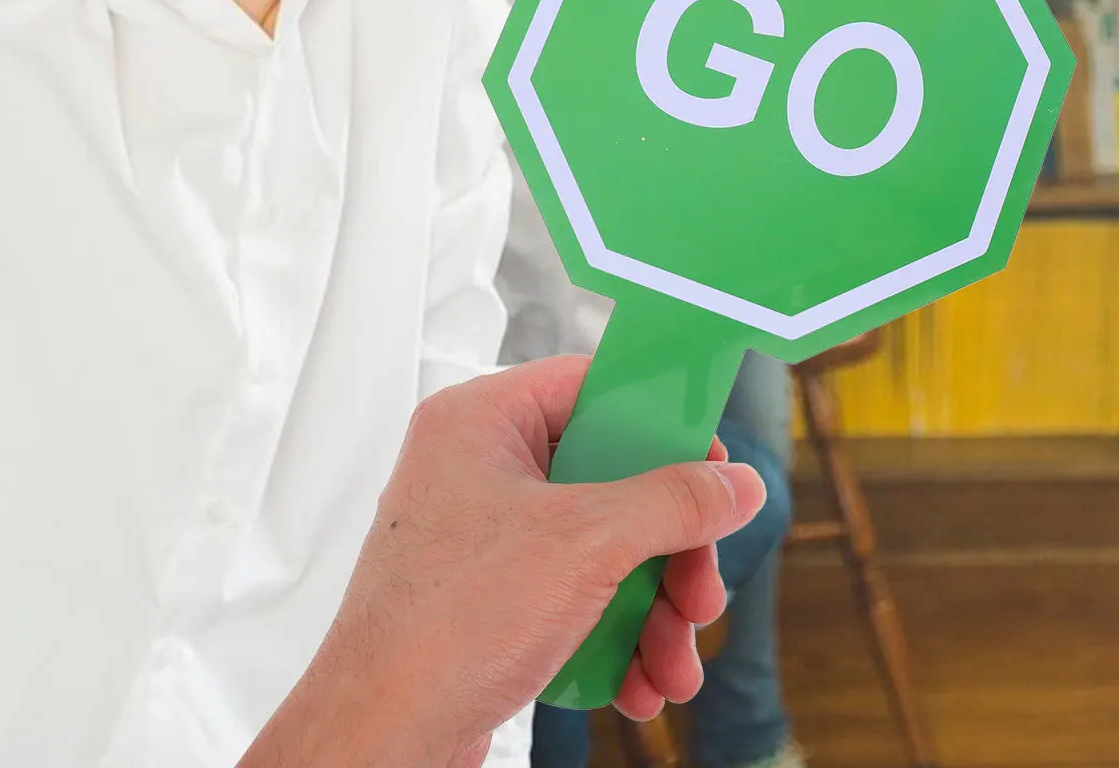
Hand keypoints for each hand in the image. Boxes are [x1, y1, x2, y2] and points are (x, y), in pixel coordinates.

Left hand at [242, 356, 764, 767]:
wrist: (381, 734)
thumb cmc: (447, 622)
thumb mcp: (583, 544)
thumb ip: (669, 503)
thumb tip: (737, 482)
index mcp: (481, 420)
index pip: (591, 385)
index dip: (662, 422)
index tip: (716, 471)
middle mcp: (479, 467)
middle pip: (611, 478)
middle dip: (670, 550)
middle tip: (703, 598)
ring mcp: (484, 535)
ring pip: (602, 548)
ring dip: (654, 610)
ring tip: (673, 668)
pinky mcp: (491, 598)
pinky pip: (575, 596)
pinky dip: (615, 638)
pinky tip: (639, 688)